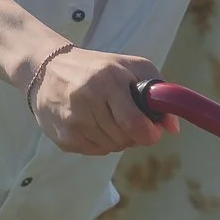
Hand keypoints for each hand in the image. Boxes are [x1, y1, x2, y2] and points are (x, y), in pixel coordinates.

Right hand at [26, 45, 167, 154]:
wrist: (46, 69)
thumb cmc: (98, 68)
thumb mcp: (132, 67)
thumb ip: (159, 92)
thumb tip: (173, 129)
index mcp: (108, 80)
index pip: (135, 124)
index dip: (149, 133)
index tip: (152, 130)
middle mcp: (87, 101)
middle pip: (125, 139)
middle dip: (134, 134)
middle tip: (128, 118)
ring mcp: (72, 121)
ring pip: (112, 148)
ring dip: (118, 138)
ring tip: (108, 117)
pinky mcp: (63, 138)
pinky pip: (96, 152)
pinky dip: (101, 142)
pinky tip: (93, 124)